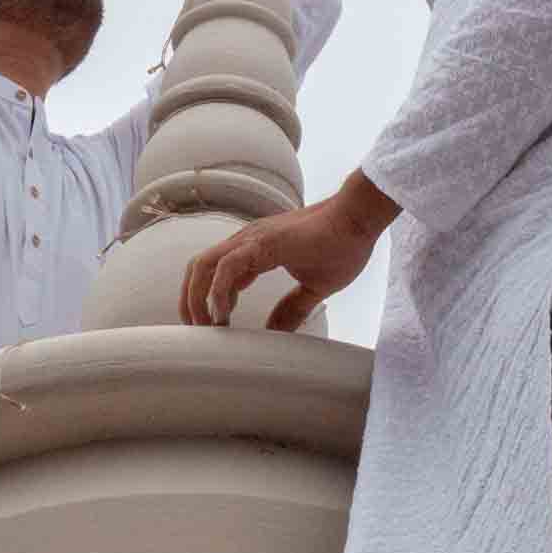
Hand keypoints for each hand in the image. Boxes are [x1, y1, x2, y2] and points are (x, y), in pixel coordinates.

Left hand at [178, 175, 400, 331]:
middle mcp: (247, 241)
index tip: (213, 326)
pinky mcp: (263, 242)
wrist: (360, 219)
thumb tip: (275, 333)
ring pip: (204, 265)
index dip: (207, 300)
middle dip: (191, 300)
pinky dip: (218, 290)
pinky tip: (222, 313)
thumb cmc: (342, 245)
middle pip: (198, 268)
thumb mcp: (313, 288)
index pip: (215, 273)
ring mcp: (252, 239)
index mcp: (256, 250)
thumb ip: (292, 309)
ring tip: (206, 326)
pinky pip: (227, 265)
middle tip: (198, 331)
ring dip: (197, 297)